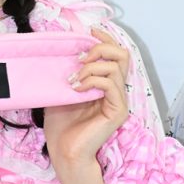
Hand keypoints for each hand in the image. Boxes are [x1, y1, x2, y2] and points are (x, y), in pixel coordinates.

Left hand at [44, 28, 129, 171]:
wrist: (64, 153)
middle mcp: (116, 90)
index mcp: (105, 85)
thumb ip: (67, 72)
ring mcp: (119, 101)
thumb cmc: (61, 127)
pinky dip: (92, 80)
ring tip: (73, 79)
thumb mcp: (61, 91)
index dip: (105, 38)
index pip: (114, 54)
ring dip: (91, 67)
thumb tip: (61, 50)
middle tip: (79, 57)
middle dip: (100, 48)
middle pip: (122, 55)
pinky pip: (110, 84)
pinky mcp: (117, 110)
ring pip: (115, 67)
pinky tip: (76, 88)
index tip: (89, 31)